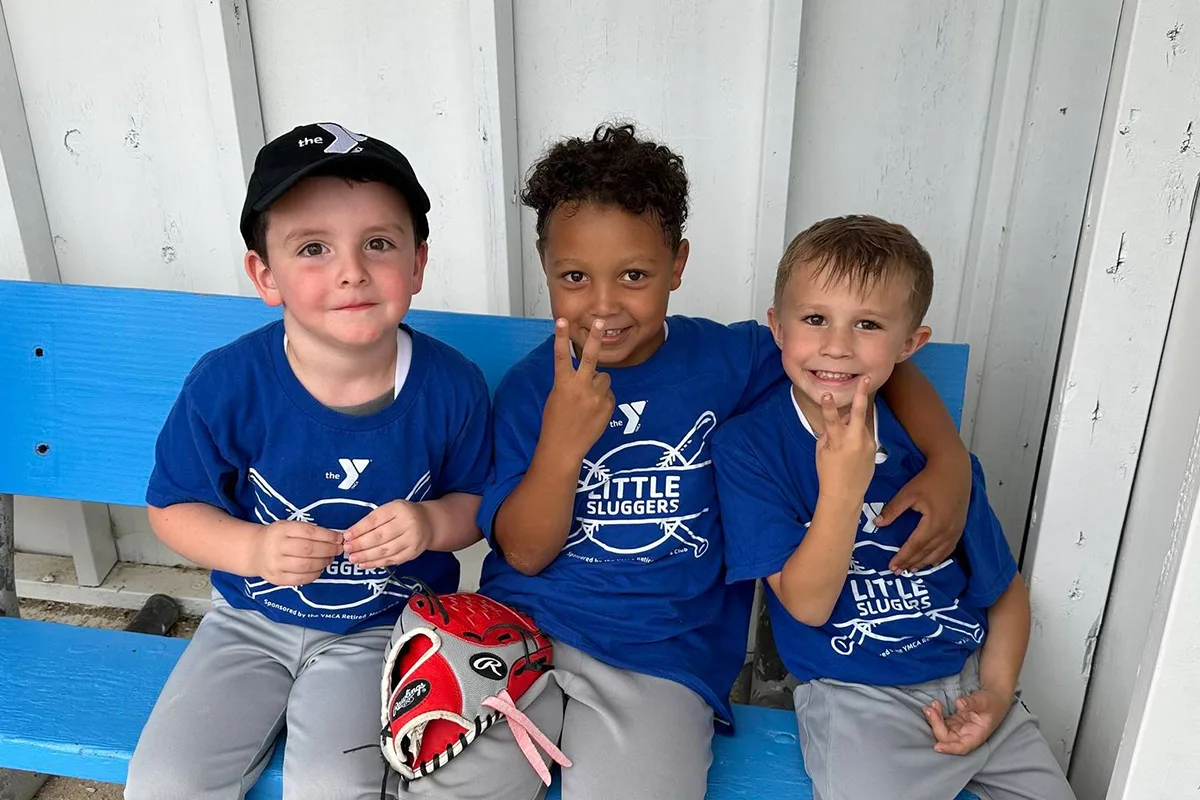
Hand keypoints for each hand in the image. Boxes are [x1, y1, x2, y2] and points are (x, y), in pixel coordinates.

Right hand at [250, 520, 341, 585]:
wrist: (254, 551)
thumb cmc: (278, 537)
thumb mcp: (288, 526)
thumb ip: (309, 531)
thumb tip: (335, 538)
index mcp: (282, 529)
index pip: (309, 532)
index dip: (327, 536)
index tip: (339, 538)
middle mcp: (277, 546)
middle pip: (309, 549)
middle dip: (328, 550)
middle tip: (338, 550)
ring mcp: (275, 564)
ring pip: (306, 565)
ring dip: (323, 562)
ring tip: (329, 559)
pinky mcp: (277, 578)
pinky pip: (300, 579)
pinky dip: (315, 574)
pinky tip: (320, 568)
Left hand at [343, 500, 432, 568]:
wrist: (429, 523)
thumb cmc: (403, 515)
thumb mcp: (391, 509)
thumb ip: (374, 520)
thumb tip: (351, 534)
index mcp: (398, 509)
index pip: (375, 520)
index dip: (359, 529)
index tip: (346, 536)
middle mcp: (407, 523)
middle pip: (380, 536)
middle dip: (361, 544)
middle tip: (347, 549)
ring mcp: (412, 539)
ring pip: (385, 550)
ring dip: (366, 556)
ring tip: (353, 558)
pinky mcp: (413, 553)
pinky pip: (392, 560)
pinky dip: (376, 563)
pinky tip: (364, 564)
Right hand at [541, 318, 615, 459]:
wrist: (564, 448)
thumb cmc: (555, 422)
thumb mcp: (556, 398)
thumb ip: (571, 382)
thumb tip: (589, 374)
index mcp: (563, 385)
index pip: (561, 356)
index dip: (561, 337)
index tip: (562, 321)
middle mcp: (581, 388)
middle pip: (591, 358)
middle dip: (595, 338)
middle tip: (600, 322)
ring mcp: (596, 398)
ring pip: (604, 378)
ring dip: (599, 383)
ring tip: (588, 400)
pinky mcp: (608, 406)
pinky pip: (609, 394)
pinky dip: (603, 399)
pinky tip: (593, 412)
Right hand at [814, 377, 875, 501]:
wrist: (845, 493)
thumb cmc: (828, 472)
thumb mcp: (822, 451)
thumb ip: (829, 432)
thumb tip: (837, 419)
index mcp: (838, 441)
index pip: (831, 419)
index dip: (829, 406)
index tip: (827, 394)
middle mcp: (855, 440)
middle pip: (858, 412)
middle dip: (861, 394)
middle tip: (865, 378)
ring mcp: (867, 444)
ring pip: (859, 424)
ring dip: (852, 426)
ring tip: (844, 445)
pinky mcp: (874, 448)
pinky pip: (863, 435)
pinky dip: (856, 437)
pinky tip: (851, 452)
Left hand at [876, 449, 970, 573]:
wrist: (954, 469)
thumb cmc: (929, 479)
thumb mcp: (908, 493)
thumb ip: (893, 510)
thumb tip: (877, 524)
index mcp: (933, 523)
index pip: (914, 546)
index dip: (902, 557)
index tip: (891, 566)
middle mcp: (946, 531)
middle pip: (926, 552)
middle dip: (911, 563)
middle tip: (897, 572)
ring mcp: (955, 530)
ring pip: (938, 553)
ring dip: (924, 563)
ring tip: (911, 570)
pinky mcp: (960, 527)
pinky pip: (949, 548)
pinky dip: (939, 557)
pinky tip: (931, 561)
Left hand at [924, 686, 1010, 755]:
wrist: (993, 697)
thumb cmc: (991, 701)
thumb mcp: (984, 700)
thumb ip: (972, 702)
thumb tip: (959, 703)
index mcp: (976, 735)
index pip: (962, 747)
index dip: (950, 748)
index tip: (937, 747)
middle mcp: (966, 735)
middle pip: (947, 738)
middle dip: (936, 725)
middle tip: (930, 710)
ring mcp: (959, 729)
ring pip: (942, 730)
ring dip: (934, 720)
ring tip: (931, 706)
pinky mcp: (954, 722)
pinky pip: (941, 722)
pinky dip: (936, 715)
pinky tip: (934, 705)